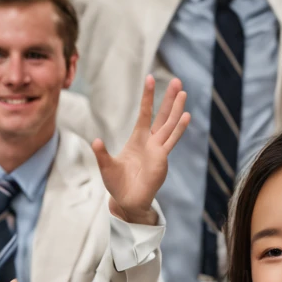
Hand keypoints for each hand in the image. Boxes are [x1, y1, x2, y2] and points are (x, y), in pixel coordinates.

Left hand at [92, 75, 189, 224]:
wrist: (128, 201)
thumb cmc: (117, 184)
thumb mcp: (106, 166)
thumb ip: (102, 153)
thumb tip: (96, 141)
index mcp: (137, 139)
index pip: (145, 113)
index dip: (148, 97)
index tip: (150, 79)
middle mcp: (150, 142)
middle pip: (162, 115)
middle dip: (169, 99)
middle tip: (177, 81)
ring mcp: (158, 150)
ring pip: (170, 125)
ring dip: (176, 109)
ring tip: (183, 92)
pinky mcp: (162, 159)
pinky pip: (171, 141)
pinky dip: (179, 128)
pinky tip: (186, 116)